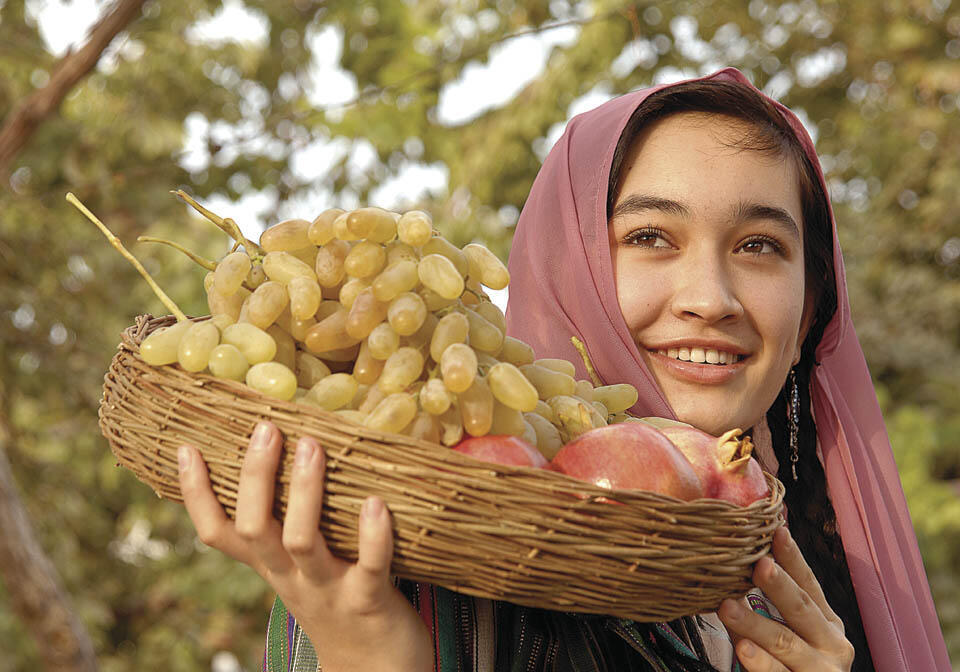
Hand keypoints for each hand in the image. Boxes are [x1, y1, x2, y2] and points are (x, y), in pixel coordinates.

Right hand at [177, 421, 432, 671]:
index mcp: (271, 567)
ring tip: (312, 445)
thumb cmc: (339, 604)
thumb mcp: (302, 568)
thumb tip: (292, 455)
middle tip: (266, 428)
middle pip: (255, 529)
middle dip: (255, 478)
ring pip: (302, 542)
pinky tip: (376, 502)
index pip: (218, 533)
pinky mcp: (368, 601)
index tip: (186, 448)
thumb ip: (292, 524)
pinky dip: (371, 536)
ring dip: (306, 492)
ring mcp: (328, 590)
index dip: (196, 495)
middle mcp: (291, 577)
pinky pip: (369, 566)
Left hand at [718, 526, 855, 670]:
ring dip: (755, 625)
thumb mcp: (791, 635)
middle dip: (779, 587)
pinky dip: (760, 665)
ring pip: (785, 646)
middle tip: (756, 565)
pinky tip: (742, 652)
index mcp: (829, 626)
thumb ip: (772, 607)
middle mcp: (832, 648)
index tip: (776, 531)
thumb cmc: (794, 667)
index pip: (810, 586)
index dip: (794, 559)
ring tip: (728, 608)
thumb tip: (738, 565)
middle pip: (801, 612)